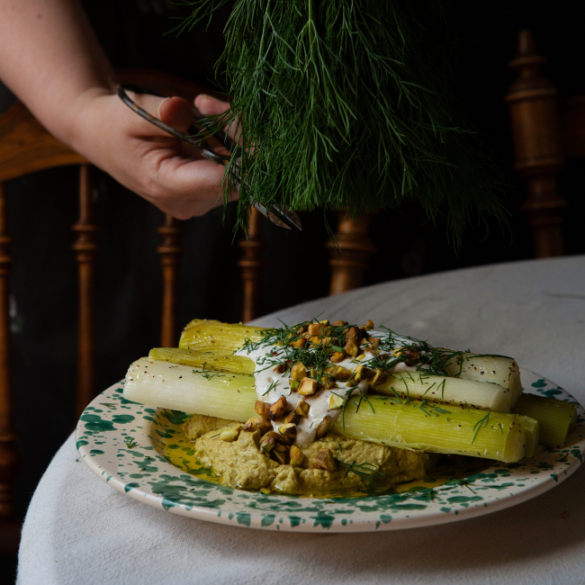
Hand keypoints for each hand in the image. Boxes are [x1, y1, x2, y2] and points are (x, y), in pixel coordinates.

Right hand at [67, 88, 237, 218]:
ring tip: (203, 108)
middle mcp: (188, 203)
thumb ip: (165, 114)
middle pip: (239, 177)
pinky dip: (228, 144)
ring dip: (233, 137)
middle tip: (209, 102)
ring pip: (239, 174)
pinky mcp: (204, 194)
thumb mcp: (135, 112)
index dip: (239, 145)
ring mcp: (198, 202)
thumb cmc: (114, 123)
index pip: (226, 179)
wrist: (100, 137)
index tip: (221, 110)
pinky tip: (205, 122)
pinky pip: (231, 171)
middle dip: (238, 135)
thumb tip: (189, 112)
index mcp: (169, 188)